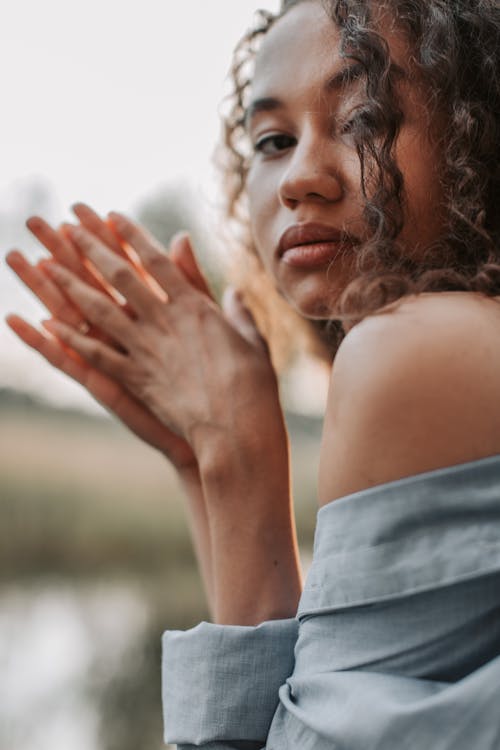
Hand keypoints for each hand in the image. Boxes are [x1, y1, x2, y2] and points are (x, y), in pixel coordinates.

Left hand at [33, 212, 280, 457]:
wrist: (236, 427)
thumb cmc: (252, 385)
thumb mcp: (250, 340)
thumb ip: (236, 311)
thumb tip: (233, 290)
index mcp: (195, 307)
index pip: (156, 261)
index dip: (132, 235)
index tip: (111, 215)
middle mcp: (165, 321)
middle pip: (121, 276)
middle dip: (92, 247)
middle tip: (67, 223)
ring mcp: (147, 349)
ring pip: (101, 309)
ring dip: (72, 284)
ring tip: (46, 263)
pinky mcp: (135, 379)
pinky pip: (97, 354)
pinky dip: (72, 339)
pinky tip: (48, 324)